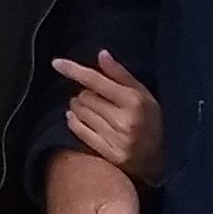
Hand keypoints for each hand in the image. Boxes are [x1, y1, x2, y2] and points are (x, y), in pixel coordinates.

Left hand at [51, 50, 165, 185]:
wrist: (156, 159)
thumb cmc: (149, 120)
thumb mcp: (143, 94)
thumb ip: (120, 74)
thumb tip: (102, 54)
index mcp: (134, 101)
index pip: (96, 81)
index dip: (74, 70)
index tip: (56, 63)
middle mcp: (124, 120)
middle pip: (85, 97)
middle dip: (84, 93)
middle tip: (93, 97)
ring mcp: (115, 138)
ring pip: (80, 112)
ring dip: (78, 107)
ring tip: (89, 108)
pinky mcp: (108, 153)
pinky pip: (79, 131)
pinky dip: (73, 121)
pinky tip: (76, 117)